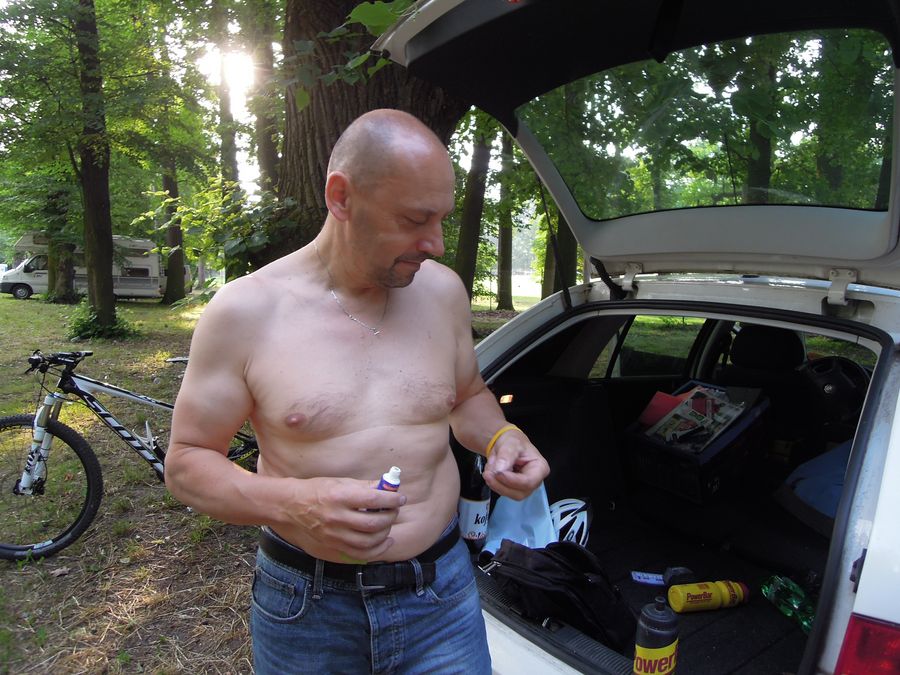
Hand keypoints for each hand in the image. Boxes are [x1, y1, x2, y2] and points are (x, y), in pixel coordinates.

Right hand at [288, 477, 406, 560]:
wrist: (290, 507)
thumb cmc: (317, 490)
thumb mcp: (340, 482)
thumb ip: (365, 486)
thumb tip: (388, 488)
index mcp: (339, 497)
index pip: (373, 499)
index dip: (391, 499)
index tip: (400, 498)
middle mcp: (336, 518)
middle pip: (373, 523)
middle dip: (390, 516)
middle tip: (394, 510)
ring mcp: (334, 536)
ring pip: (369, 541)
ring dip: (386, 532)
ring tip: (389, 523)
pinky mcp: (333, 547)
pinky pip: (360, 555)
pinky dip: (377, 550)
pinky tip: (386, 541)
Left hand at [482, 429, 549, 499]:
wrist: (507, 445)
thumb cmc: (514, 442)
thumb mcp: (511, 443)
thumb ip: (506, 455)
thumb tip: (499, 470)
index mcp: (540, 468)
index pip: (528, 481)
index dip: (512, 480)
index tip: (497, 473)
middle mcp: (535, 482)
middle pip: (519, 493)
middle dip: (501, 484)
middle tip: (487, 473)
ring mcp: (524, 488)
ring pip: (509, 494)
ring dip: (495, 483)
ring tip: (489, 468)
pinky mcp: (514, 490)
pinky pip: (502, 491)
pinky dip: (493, 483)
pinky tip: (491, 471)